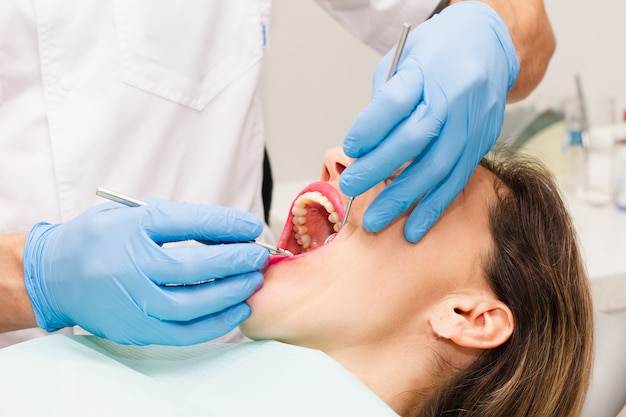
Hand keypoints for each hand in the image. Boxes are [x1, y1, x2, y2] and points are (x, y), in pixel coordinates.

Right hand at [23, 199, 268, 344]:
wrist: (54, 275)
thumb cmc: (99, 239)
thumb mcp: (134, 214)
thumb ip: (180, 222)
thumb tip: (231, 233)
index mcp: (130, 230)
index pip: (190, 224)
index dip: (227, 224)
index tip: (251, 226)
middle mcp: (129, 268)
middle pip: (197, 267)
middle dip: (236, 260)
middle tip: (259, 255)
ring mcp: (131, 304)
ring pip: (194, 305)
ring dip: (232, 293)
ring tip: (253, 281)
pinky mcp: (135, 329)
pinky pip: (184, 333)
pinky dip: (216, 323)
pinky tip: (237, 309)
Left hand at [339, 2, 518, 241]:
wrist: (488, 44)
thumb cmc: (435, 53)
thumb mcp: (401, 59)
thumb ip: (383, 100)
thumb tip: (364, 147)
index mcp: (429, 68)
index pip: (395, 103)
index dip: (370, 130)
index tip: (350, 150)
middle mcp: (455, 96)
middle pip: (415, 139)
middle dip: (378, 169)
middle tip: (350, 188)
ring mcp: (472, 122)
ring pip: (437, 167)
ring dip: (404, 199)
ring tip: (376, 220)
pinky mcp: (483, 142)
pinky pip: (457, 180)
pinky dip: (434, 207)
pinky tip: (414, 228)